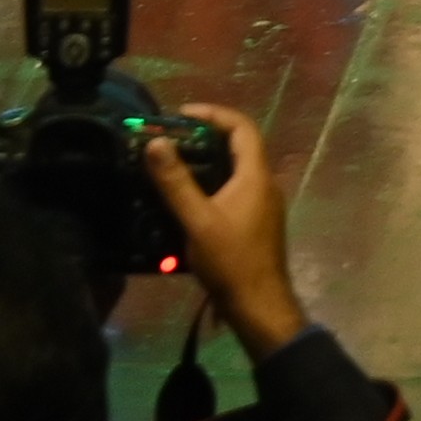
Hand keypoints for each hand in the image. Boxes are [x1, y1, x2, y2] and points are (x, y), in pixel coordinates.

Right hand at [134, 99, 306, 356]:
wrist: (260, 307)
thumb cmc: (231, 261)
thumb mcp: (197, 220)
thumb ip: (176, 182)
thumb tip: (156, 142)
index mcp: (256, 176)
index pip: (242, 127)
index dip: (213, 114)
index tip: (182, 113)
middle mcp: (265, 185)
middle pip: (240, 146)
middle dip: (206, 136)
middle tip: (173, 138)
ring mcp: (263, 206)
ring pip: (237, 170)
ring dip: (209, 161)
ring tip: (175, 164)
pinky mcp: (256, 224)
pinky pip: (235, 190)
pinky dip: (213, 184)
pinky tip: (188, 199)